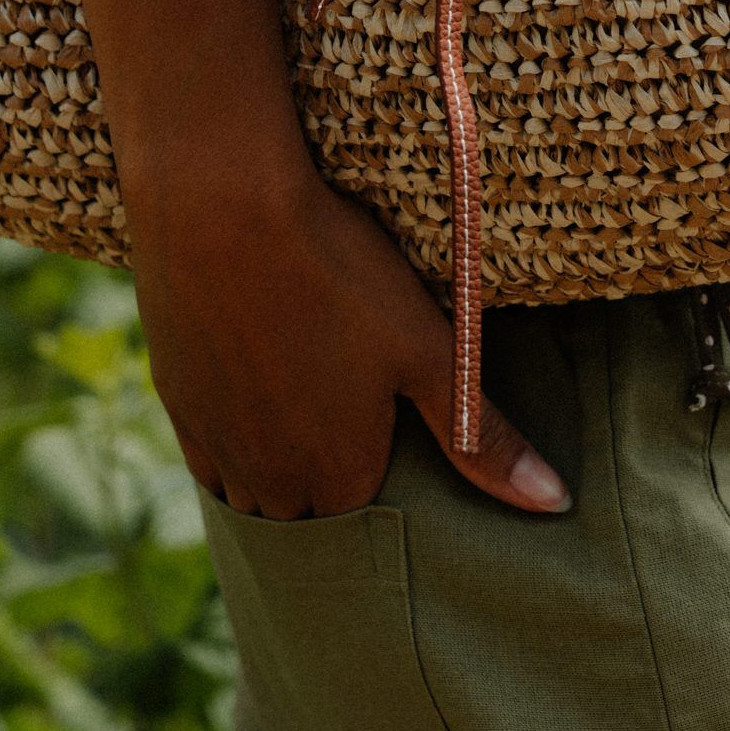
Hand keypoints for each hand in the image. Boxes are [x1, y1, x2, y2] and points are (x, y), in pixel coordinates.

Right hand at [127, 147, 570, 521]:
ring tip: (314, 425)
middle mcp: (269, 480)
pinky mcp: (175, 400)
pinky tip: (258, 400)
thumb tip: (555, 505)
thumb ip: (484, 437)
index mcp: (338, 477)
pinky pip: (208, 455)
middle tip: (365, 432)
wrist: (220, 206)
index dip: (396, 488)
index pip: (375, 524)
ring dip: (281, 476)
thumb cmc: (336, 272)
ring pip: (251, 495)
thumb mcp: (430, 349)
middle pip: (308, 516)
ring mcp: (214, 442)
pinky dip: (235, 443)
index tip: (410, 448)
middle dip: (336, 494)